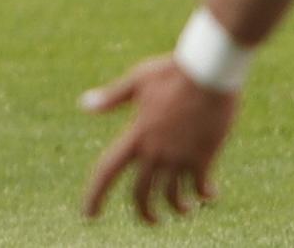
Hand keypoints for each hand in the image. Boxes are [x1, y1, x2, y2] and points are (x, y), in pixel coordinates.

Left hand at [80, 56, 238, 224]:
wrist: (208, 72)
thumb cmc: (172, 73)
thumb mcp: (137, 82)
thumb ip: (112, 98)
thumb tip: (84, 105)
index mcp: (135, 135)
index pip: (107, 171)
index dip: (95, 195)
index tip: (89, 215)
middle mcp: (154, 151)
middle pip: (141, 194)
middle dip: (145, 213)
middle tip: (150, 220)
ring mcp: (179, 156)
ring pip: (173, 197)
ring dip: (178, 208)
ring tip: (184, 210)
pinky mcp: (204, 157)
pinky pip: (200, 187)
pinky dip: (203, 195)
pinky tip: (209, 194)